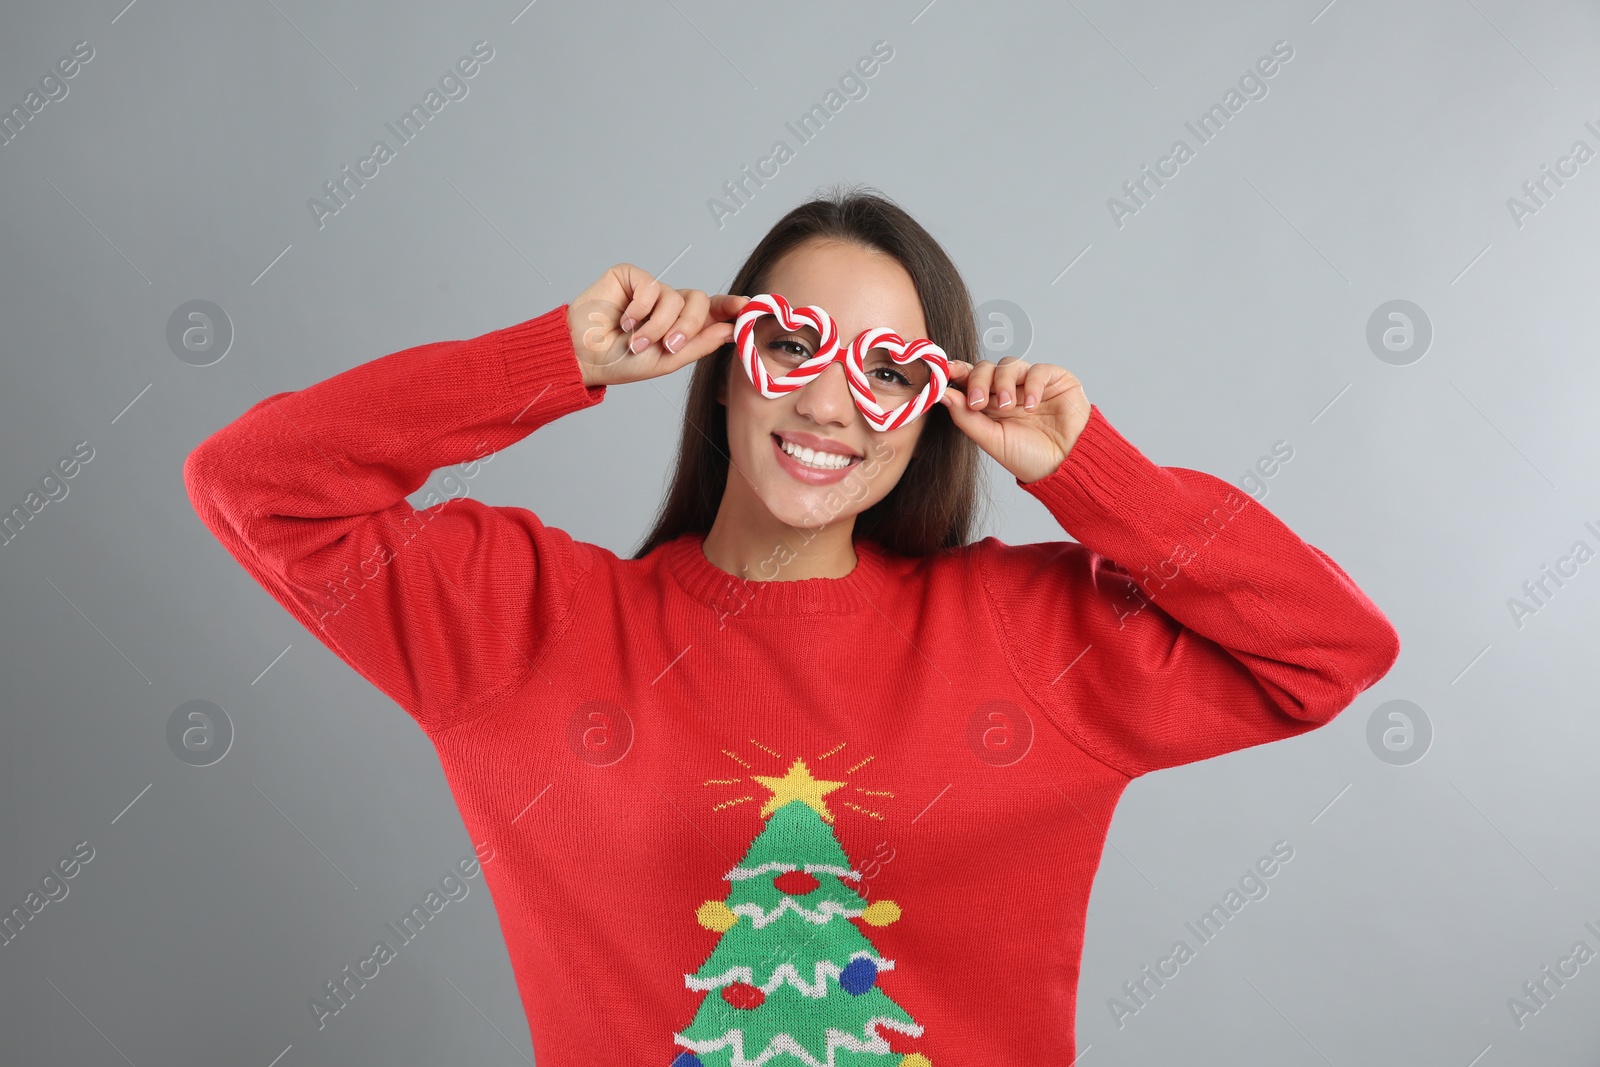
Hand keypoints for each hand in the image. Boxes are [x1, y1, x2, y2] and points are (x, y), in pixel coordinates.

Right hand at [567, 263, 748, 387]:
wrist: (584, 358)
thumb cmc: (622, 362)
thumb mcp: (667, 360)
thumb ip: (699, 344)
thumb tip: (730, 328)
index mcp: (682, 324)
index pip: (714, 310)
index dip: (732, 306)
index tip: (748, 307)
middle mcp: (670, 303)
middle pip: (700, 301)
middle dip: (689, 326)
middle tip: (670, 345)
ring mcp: (651, 289)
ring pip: (675, 297)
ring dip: (657, 325)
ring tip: (635, 341)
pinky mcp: (631, 276)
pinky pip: (650, 287)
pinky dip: (639, 310)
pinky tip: (624, 323)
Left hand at [937, 356, 1091, 483]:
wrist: (1065, 466)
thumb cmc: (1028, 457)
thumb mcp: (991, 439)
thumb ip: (966, 417)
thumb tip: (943, 394)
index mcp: (989, 403)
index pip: (969, 378)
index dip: (956, 371)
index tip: (945, 371)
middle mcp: (1008, 390)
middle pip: (985, 368)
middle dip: (978, 380)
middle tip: (978, 401)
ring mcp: (1030, 383)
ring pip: (1009, 364)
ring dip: (1003, 383)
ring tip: (1007, 406)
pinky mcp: (1054, 379)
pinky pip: (1038, 370)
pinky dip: (1031, 385)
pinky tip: (1031, 405)